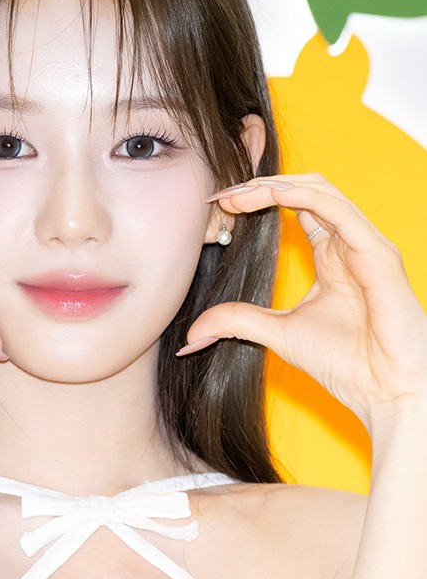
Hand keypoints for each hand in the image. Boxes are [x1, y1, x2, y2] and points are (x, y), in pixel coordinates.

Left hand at [178, 173, 426, 430]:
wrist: (386, 392)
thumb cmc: (348, 364)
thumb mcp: (278, 334)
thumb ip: (238, 321)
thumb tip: (192, 333)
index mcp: (332, 255)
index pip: (295, 207)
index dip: (256, 200)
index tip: (218, 207)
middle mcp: (350, 243)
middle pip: (306, 189)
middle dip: (261, 186)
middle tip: (222, 196)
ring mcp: (366, 245)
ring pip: (322, 191)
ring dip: (276, 186)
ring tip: (238, 193)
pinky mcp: (378, 254)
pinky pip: (339, 211)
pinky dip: (304, 196)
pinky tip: (272, 195)